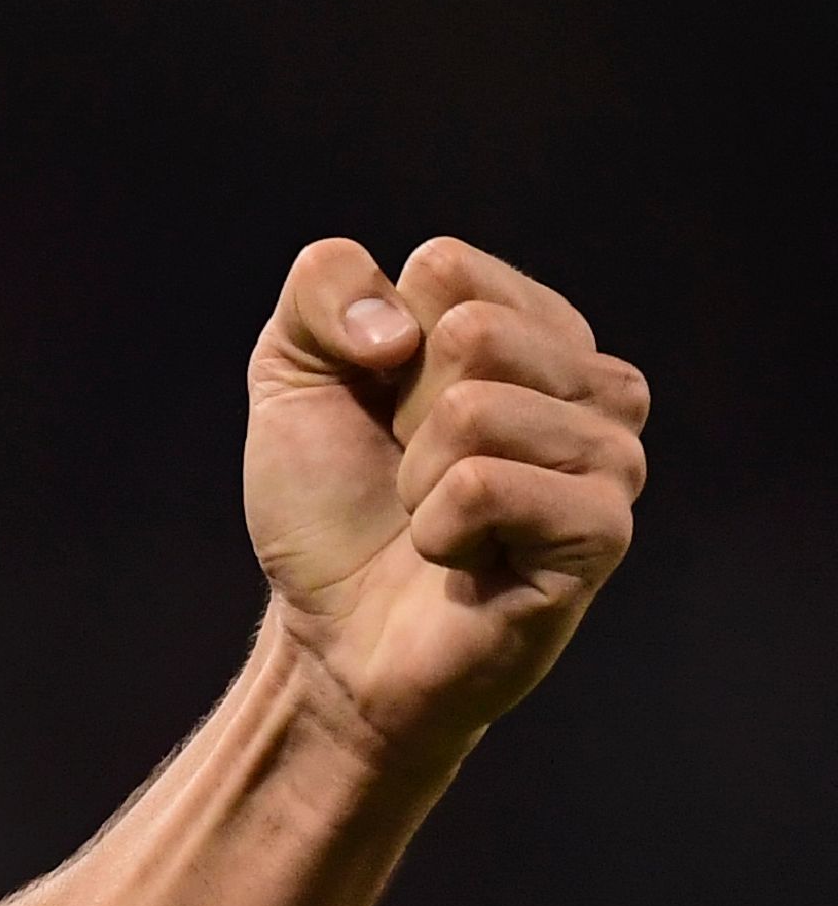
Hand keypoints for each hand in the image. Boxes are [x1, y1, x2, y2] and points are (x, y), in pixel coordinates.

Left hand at [248, 238, 647, 776]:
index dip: (375, 341)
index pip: (447, 267)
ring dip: (415, 476)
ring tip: (435, 517)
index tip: (379, 406)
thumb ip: (326, 289)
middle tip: (411, 473)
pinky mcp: (604, 532)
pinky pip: (484, 486)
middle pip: (471, 331)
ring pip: (476, 409)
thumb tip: (402, 323)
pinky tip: (464, 563)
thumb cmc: (329, 504)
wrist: (331, 637)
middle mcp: (595, 384)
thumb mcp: (292, 371)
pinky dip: (438, 529)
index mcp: (534, 329)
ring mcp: (612, 458)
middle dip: (401, 411)